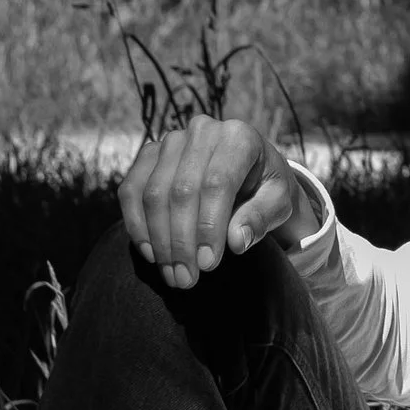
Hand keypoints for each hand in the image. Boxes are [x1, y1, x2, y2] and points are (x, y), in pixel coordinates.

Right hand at [119, 113, 298, 289]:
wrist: (250, 172)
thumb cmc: (266, 190)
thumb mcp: (278, 203)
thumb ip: (261, 219)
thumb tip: (236, 241)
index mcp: (240, 137)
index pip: (217, 183)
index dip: (209, 226)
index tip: (208, 264)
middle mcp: (202, 130)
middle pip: (181, 190)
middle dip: (181, 242)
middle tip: (186, 279)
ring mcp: (171, 140)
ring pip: (153, 192)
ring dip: (158, 240)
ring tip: (171, 274)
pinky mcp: (149, 155)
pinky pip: (131, 189)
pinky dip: (136, 224)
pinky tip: (151, 253)